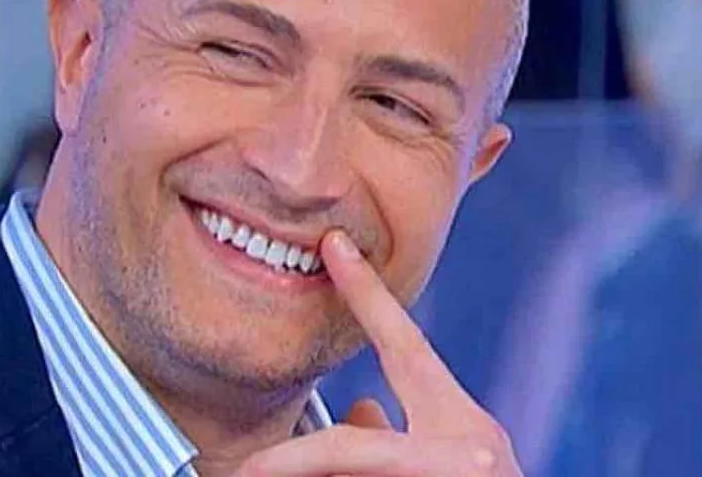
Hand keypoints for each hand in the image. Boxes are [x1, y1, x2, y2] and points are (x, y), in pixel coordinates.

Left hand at [235, 231, 521, 475]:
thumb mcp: (456, 461)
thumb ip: (400, 432)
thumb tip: (357, 408)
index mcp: (463, 429)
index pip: (405, 346)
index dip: (366, 294)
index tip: (330, 247)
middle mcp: (461, 455)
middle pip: (343, 448)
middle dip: (285, 462)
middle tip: (237, 472)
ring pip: (346, 467)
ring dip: (315, 469)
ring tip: (285, 472)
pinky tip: (292, 472)